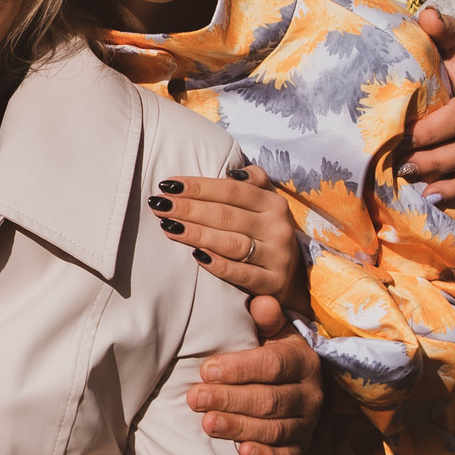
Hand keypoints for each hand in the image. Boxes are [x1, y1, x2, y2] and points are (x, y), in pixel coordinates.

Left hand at [150, 166, 303, 303]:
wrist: (294, 277)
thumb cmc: (267, 233)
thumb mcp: (267, 203)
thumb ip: (254, 181)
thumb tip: (231, 171)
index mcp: (273, 204)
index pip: (232, 190)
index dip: (199, 186)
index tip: (168, 185)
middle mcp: (277, 228)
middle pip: (227, 215)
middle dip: (189, 208)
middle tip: (160, 205)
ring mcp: (276, 257)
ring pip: (232, 243)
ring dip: (197, 234)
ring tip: (168, 227)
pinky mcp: (272, 283)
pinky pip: (241, 274)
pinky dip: (218, 265)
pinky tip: (196, 256)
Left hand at [189, 297, 322, 454]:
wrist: (298, 386)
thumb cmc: (273, 355)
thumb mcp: (273, 333)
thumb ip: (266, 319)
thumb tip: (261, 302)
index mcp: (302, 360)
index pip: (272, 365)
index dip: (238, 369)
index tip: (205, 370)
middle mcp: (310, 393)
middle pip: (269, 399)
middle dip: (229, 399)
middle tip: (195, 398)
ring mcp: (307, 424)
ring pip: (274, 429)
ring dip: (239, 427)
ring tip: (207, 424)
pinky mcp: (300, 448)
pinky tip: (242, 452)